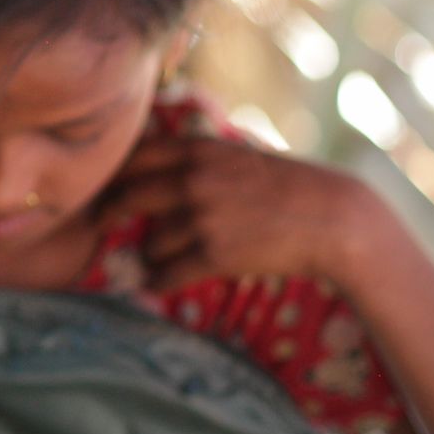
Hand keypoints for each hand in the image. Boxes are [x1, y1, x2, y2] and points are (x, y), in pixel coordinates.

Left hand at [99, 136, 376, 290]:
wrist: (333, 218)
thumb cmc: (290, 186)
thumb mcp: (240, 156)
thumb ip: (200, 159)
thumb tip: (158, 168)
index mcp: (199, 150)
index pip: (136, 154)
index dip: (114, 171)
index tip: (103, 182)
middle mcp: (193, 180)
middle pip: (128, 196)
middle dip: (110, 211)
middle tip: (100, 220)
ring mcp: (202, 218)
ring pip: (150, 241)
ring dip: (149, 252)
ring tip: (154, 257)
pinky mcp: (214, 255)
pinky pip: (167, 273)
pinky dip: (157, 280)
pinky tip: (155, 283)